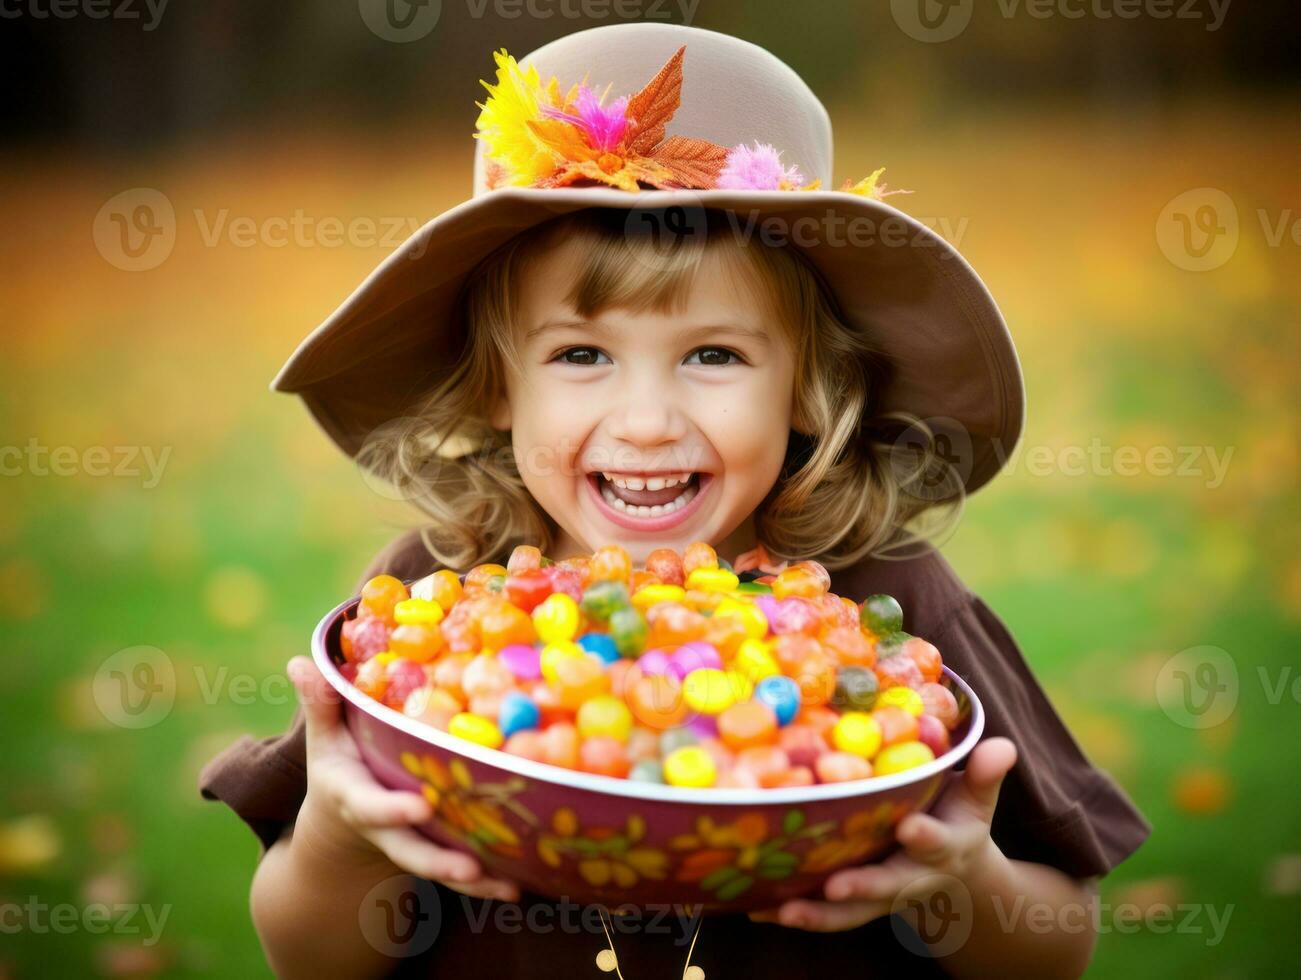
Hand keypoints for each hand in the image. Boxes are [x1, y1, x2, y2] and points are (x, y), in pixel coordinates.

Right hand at [287, 655, 520, 902]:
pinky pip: (463, 872)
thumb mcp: (324, 736)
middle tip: (469, 867)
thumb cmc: (340, 765)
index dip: (393, 809)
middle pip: (410, 849)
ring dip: (473, 881)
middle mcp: (385, 827)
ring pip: (440, 866)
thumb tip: (299, 660)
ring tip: (508, 887)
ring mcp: (411, 843)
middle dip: (438, 860)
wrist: (344, 821)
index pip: (371, 806)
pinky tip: (520, 885)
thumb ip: (321, 703)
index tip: (421, 805)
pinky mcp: (436, 850)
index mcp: (354, 797)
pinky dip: (489, 882)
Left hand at [748, 737, 1017, 931]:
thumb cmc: (957, 816)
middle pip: (888, 886)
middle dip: (863, 887)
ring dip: (816, 913)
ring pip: (849, 911)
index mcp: (946, 848)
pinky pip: (819, 911)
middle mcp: (911, 877)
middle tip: (837, 885)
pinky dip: (788, 911)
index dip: (926, 838)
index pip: (938, 843)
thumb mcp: (976, 797)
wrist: (951, 874)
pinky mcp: (850, 901)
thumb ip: (984, 773)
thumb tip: (1003, 745)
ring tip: (782, 910)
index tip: (911, 828)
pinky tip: (752, 907)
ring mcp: (879, 893)